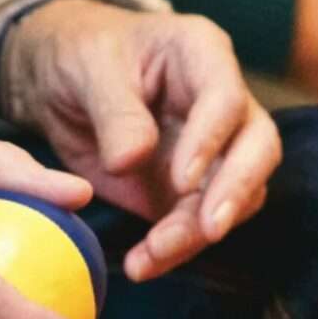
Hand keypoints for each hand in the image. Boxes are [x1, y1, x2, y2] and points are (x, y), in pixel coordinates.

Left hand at [1, 0, 280, 282]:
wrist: (59, 80)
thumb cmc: (80, 54)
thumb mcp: (88, 69)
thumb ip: (114, 112)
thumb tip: (132, 161)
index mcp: (201, 54)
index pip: (227, 98)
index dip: (211, 140)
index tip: (181, 179)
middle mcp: (222, 102)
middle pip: (258, 148)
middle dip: (235, 191)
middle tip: (208, 230)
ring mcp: (213, 149)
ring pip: (235, 195)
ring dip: (199, 232)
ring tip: (152, 255)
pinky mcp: (190, 189)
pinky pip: (198, 224)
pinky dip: (175, 249)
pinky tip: (143, 264)